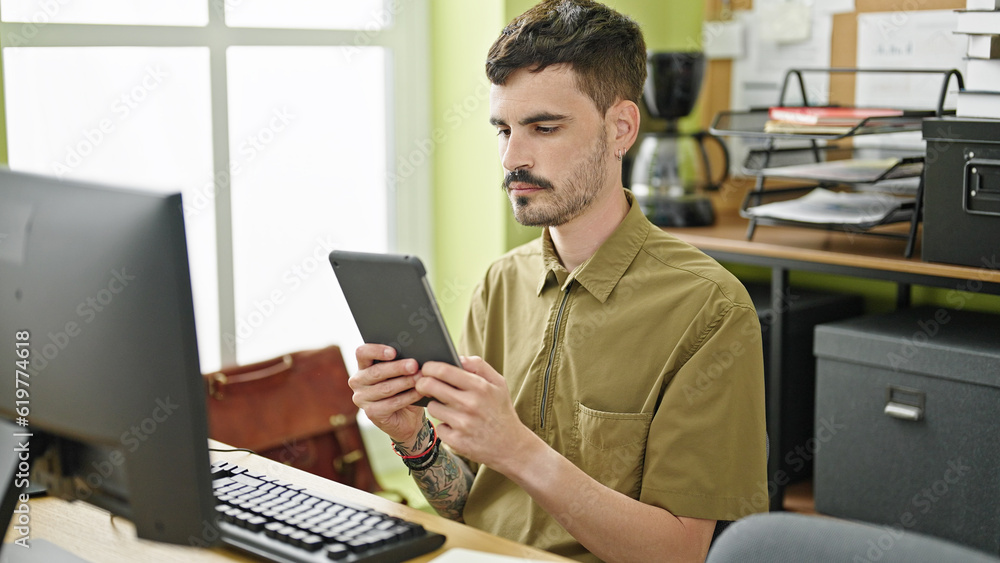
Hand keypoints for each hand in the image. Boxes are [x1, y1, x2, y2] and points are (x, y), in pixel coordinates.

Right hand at [349, 344, 425, 446]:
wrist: (408, 418)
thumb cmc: (404, 389)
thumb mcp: (401, 374)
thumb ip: (402, 364)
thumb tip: (414, 355)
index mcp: (363, 366)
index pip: (362, 353)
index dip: (376, 351)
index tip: (393, 352)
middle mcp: (358, 382)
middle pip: (376, 371)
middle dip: (398, 367)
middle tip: (414, 365)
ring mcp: (361, 398)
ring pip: (385, 388)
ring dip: (405, 382)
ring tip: (420, 377)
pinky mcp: (371, 413)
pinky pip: (392, 403)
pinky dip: (408, 397)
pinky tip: (419, 392)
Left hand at [417, 356, 533, 473]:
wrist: (511, 447)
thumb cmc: (501, 411)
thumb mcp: (498, 384)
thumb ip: (478, 365)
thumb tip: (458, 357)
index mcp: (480, 387)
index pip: (444, 370)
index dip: (429, 367)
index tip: (426, 368)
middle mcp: (470, 404)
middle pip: (430, 386)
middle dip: (422, 383)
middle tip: (424, 385)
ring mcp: (462, 424)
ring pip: (432, 407)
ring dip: (437, 406)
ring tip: (450, 409)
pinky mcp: (457, 441)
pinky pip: (439, 427)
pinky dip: (445, 426)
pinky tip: (457, 427)